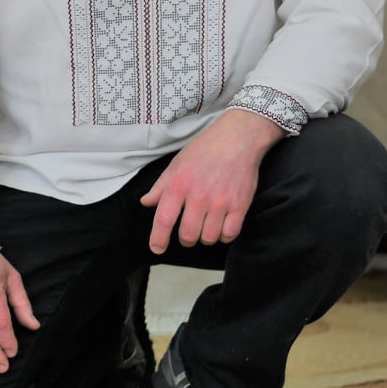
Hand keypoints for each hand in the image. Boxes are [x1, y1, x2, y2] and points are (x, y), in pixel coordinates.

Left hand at [140, 109, 286, 253]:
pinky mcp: (240, 206)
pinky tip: (221, 226)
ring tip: (205, 227)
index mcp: (178, 185)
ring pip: (209, 238)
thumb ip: (161, 187)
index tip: (157, 248)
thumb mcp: (176, 164)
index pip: (163, 219)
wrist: (237, 139)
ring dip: (205, 237)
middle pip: (188, 235)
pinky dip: (223, 235)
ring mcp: (220, 202)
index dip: (158, 238)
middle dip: (186, 239)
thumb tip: (146, 203)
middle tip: (188, 232)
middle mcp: (198, 196)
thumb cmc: (204, 150)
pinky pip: (229, 234)